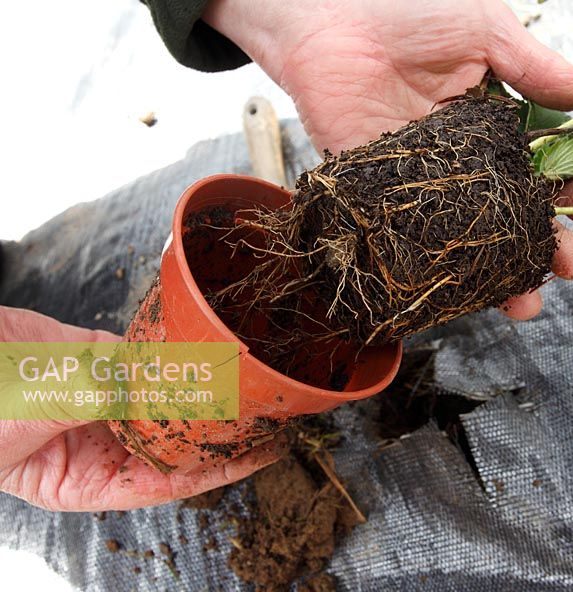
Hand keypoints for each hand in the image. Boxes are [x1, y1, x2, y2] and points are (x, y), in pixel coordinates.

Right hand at [0, 306, 286, 510]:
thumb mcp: (35, 413)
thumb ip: (94, 398)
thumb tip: (148, 385)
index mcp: (86, 479)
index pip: (168, 479)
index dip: (218, 468)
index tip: (261, 452)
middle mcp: (102, 443)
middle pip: (176, 439)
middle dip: (221, 428)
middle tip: (270, 410)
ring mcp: (104, 401)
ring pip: (167, 397)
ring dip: (206, 389)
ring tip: (253, 380)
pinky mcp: (99, 362)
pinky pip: (147, 359)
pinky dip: (177, 354)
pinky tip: (210, 349)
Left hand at [204, 0, 572, 318]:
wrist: (328, 14)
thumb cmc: (409, 10)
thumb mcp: (486, 32)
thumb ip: (539, 70)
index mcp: (497, 125)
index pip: (549, 168)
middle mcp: (467, 162)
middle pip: (516, 215)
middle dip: (550, 245)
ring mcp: (427, 185)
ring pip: (472, 239)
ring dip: (502, 275)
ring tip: (529, 302)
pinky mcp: (383, 198)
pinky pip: (416, 243)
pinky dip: (441, 272)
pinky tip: (468, 295)